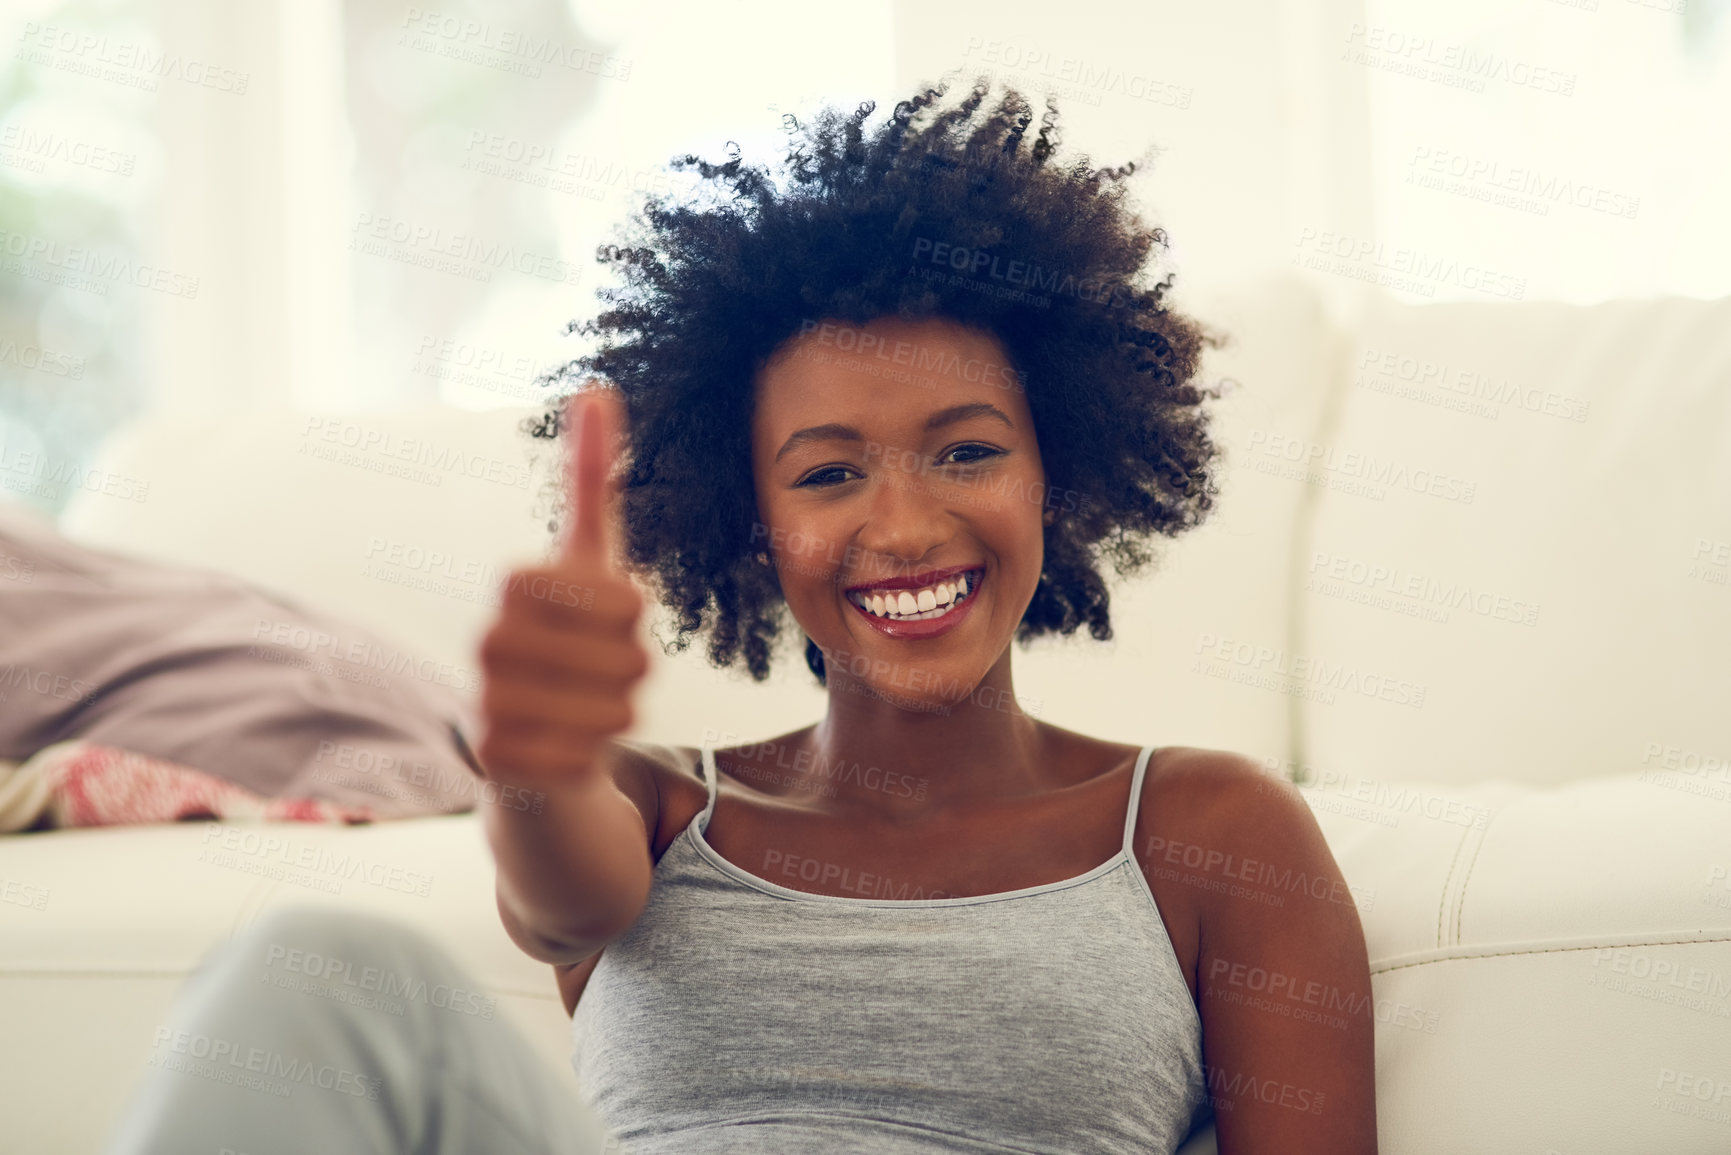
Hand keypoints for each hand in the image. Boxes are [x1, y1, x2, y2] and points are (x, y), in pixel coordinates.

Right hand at [476, 387, 650, 787]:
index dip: (634, 614)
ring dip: (619, 713)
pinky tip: (566, 744)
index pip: (626, 598)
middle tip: (602, 671)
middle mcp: (488, 640)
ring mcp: (487, 702)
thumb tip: (596, 389)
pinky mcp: (498, 762)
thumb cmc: (570, 639)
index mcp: (514, 584)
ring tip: (586, 705)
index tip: (609, 617)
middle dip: (635, 670)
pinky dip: (594, 755)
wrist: (531, 736)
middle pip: (631, 658)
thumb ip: (589, 480)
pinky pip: (591, 758)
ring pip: (617, 711)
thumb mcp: (588, 560)